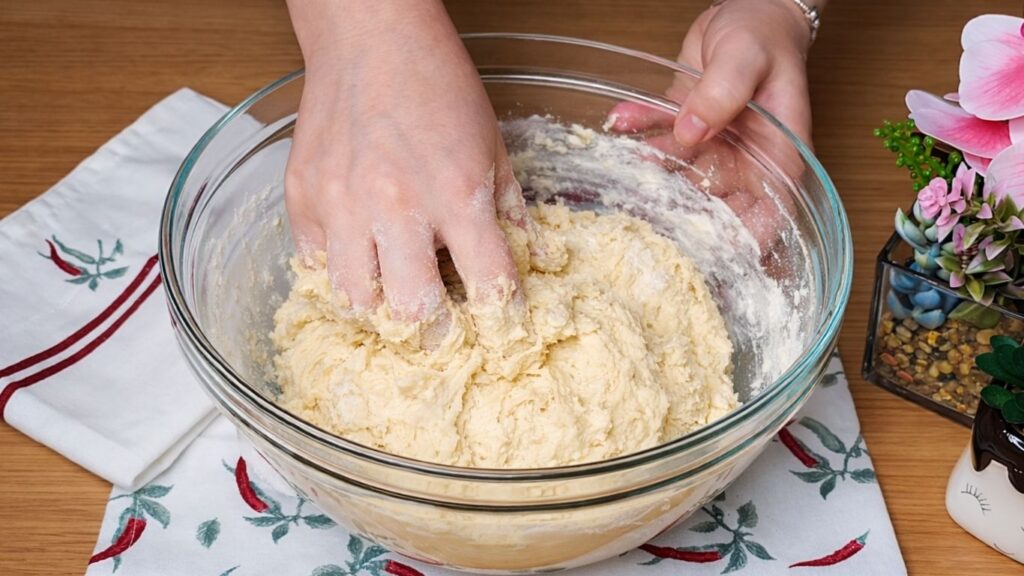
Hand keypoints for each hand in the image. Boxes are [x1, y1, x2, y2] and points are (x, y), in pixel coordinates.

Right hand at [284, 1, 525, 323]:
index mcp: (456, 193)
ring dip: (381, 307)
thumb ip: (511, 211)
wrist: (370, 36)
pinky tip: (358, 254)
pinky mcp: (303, 198)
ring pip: (356, 300)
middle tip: (441, 326)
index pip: (488, 285)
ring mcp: (342, 204)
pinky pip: (315, 265)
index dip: (503, 316)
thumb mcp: (493, 144)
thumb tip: (532, 262)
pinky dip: (339, 272)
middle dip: (434, 332)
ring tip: (394, 291)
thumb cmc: (436, 83)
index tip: (502, 325)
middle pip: (413, 312)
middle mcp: (397, 205)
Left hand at [608, 0, 821, 259]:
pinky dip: (638, 130)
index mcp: (776, 157)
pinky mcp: (685, 130)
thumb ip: (723, 93)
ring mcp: (713, 149)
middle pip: (715, 207)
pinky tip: (618, 120)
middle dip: (681, 217)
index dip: (744, 242)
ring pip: (678, 176)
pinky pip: (657, 137)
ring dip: (648, 175)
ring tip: (621, 172)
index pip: (768, 214)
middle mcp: (744, 161)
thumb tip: (691, 130)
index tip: (711, 257)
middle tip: (644, 222)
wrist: (749, 10)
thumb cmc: (765, 34)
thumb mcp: (748, 58)